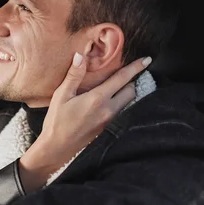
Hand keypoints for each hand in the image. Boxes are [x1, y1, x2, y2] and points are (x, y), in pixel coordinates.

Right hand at [18, 50, 151, 192]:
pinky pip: (121, 113)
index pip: (122, 79)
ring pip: (128, 103)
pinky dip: (121, 105)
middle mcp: (109, 110)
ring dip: (127, 93)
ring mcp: (110, 122)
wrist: (56, 148)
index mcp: (98, 99)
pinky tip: (110, 103)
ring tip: (120, 87)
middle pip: (131, 91)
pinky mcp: (108, 130)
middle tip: (128, 74)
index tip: (147, 59)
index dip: (135, 67)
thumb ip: (73, 75)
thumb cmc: (56, 122)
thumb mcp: (61, 96)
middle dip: (131, 81)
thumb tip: (80, 56)